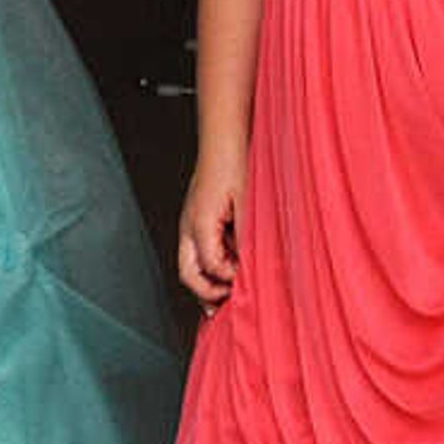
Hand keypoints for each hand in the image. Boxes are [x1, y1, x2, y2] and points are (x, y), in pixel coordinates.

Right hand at [176, 153, 243, 306]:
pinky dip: (213, 264)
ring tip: (230, 293)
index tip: (250, 283)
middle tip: (227, 308)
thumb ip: (249, 237)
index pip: (210, 268)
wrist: (224, 136)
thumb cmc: (235, 161)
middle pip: (189, 275)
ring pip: (192, 265)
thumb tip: (254, 266)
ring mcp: (190, 221)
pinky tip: (233, 266)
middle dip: (207, 294)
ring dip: (210, 281)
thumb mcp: (249, 203)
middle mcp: (189, 226)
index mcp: (199, 224)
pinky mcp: (198, 216)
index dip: (229, 280)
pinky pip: (199, 250)